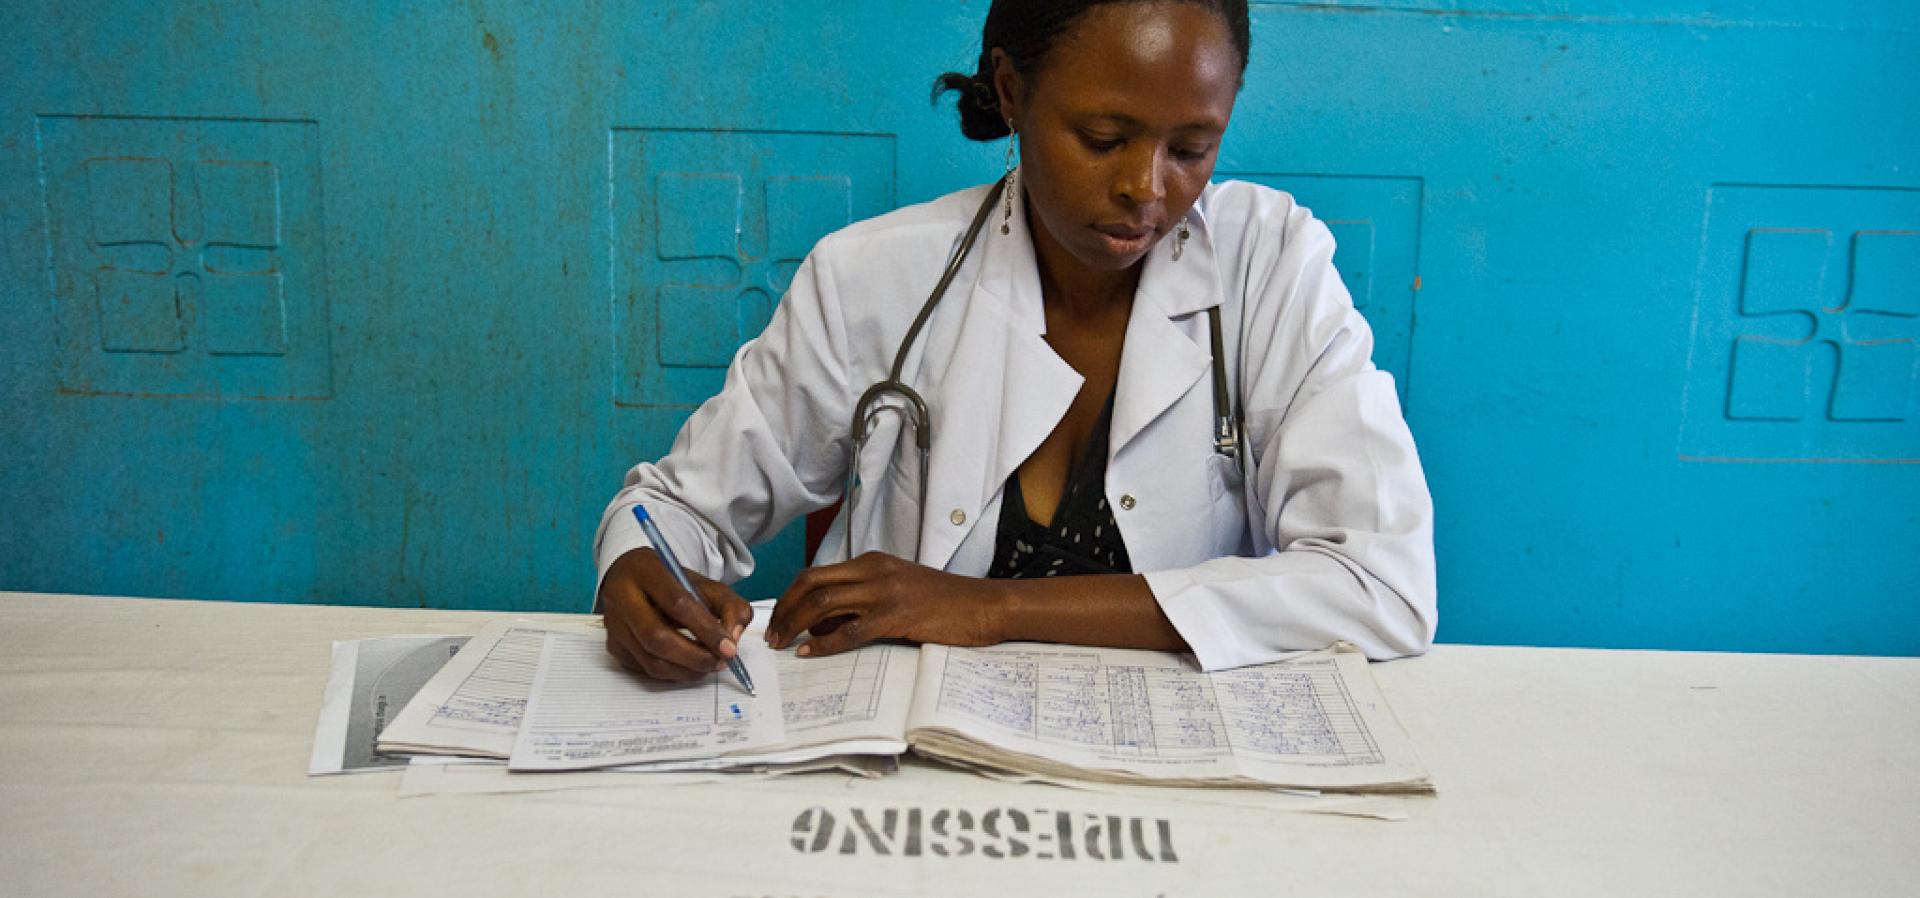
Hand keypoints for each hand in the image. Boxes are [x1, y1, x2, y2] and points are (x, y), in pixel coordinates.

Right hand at [597, 548, 753, 681]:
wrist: (636, 579)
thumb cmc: (673, 583)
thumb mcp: (706, 584)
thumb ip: (729, 606)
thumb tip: (732, 638)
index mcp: (645, 570)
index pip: (676, 603)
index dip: (705, 629)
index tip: (728, 647)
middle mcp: (621, 596)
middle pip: (657, 637)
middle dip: (694, 657)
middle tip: (719, 662)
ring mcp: (614, 624)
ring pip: (650, 660)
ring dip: (685, 670)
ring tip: (708, 665)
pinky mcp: (613, 645)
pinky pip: (644, 669)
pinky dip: (672, 673)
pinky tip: (688, 665)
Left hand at [765, 552, 1004, 656]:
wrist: (983, 605)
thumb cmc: (944, 603)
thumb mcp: (897, 591)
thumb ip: (861, 600)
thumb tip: (821, 622)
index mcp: (872, 562)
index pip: (816, 573)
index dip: (790, 596)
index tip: (778, 619)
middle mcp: (874, 570)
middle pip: (811, 583)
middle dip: (785, 609)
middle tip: (773, 635)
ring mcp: (885, 591)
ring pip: (824, 603)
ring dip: (796, 625)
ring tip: (783, 645)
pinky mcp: (897, 615)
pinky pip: (850, 630)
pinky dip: (824, 643)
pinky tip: (810, 653)